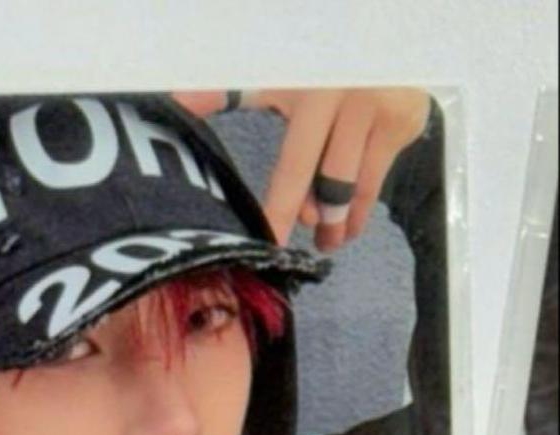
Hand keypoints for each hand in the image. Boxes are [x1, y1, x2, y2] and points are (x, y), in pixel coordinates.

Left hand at [172, 88, 429, 249]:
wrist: (381, 39)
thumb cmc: (317, 63)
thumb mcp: (274, 73)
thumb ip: (227, 91)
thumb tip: (177, 100)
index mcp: (308, 90)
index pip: (292, 163)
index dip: (280, 208)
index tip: (272, 242)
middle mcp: (347, 100)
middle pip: (328, 183)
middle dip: (315, 220)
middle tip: (306, 249)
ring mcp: (380, 113)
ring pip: (355, 187)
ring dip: (339, 222)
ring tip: (328, 242)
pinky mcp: (404, 124)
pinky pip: (377, 181)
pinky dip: (362, 207)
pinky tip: (350, 224)